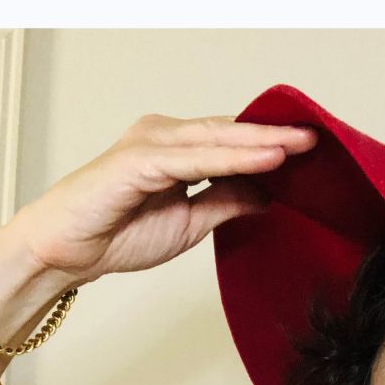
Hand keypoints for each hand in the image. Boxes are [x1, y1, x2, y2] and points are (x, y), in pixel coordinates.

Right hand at [7, 114, 317, 284]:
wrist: (66, 252)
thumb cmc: (116, 234)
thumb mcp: (192, 222)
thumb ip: (227, 202)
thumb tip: (267, 193)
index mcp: (175, 150)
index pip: (231, 141)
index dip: (270, 143)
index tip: (311, 151)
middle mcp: (164, 139)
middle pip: (230, 132)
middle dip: (276, 135)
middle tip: (318, 138)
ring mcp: (151, 145)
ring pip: (218, 140)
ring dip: (263, 141)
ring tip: (303, 144)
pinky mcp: (140, 161)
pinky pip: (198, 159)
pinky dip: (235, 158)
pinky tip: (268, 158)